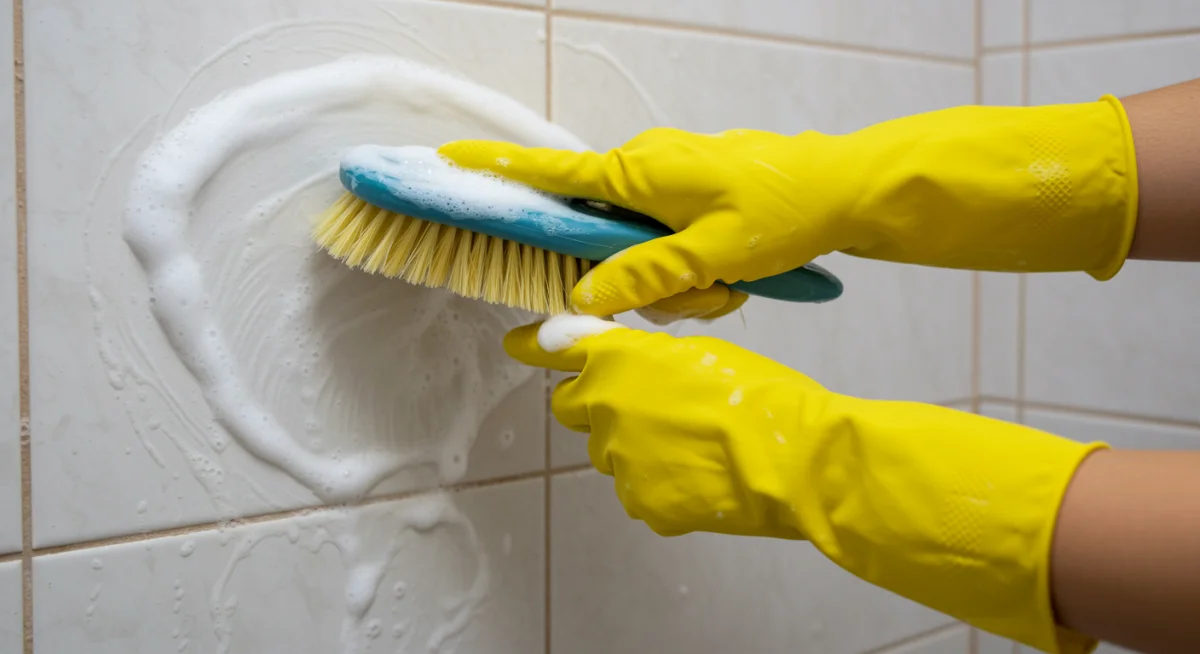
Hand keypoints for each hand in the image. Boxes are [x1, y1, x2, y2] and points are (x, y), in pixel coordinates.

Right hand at [441, 98, 1136, 318]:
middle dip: (634, 279)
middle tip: (694, 292)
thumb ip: (641, 278)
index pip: (547, 173)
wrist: (841, 188)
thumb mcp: (709, 255)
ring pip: (634, 252)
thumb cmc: (779, 210)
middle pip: (595, 237)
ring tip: (729, 285)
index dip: (493, 174)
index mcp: (637, 172)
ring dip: (675, 283)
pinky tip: (732, 279)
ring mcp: (664, 185)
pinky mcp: (685, 199)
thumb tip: (581, 298)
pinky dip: (689, 275)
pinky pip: (661, 248)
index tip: (441, 164)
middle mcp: (642, 172)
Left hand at [506, 316, 1103, 653]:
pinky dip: (661, 484)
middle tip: (644, 407)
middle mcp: (605, 406)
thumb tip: (602, 360)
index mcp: (619, 359)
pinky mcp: (642, 502)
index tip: (519, 344)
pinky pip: (638, 490)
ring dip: (634, 445)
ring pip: (609, 451)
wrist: (797, 458)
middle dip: (598, 404)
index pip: (557, 346)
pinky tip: (700, 478)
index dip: (536, 344)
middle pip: (573, 405)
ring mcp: (619, 460)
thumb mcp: (696, 351)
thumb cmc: (759, 393)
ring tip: (691, 445)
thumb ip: (639, 354)